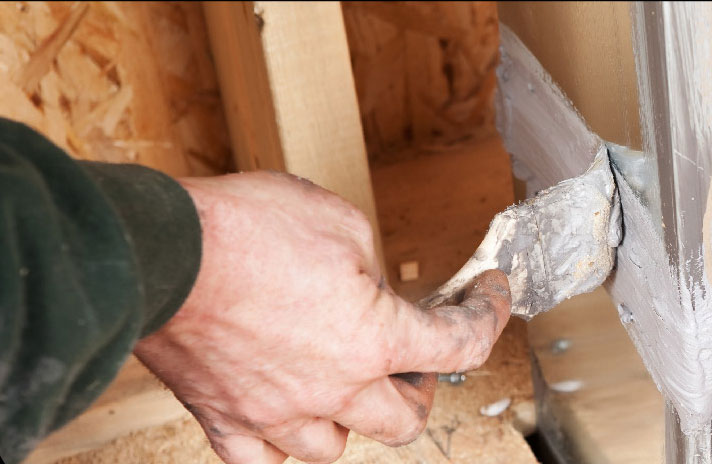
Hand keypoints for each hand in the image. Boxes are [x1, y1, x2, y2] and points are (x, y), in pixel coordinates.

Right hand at [134, 171, 510, 463]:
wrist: (156, 253)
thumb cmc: (243, 228)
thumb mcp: (337, 221)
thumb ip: (367, 264)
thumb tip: (366, 285)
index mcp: (374, 339)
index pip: (459, 345)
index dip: (489, 316)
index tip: (490, 296)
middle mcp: (333, 389)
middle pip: (405, 421)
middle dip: (419, 388)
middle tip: (412, 358)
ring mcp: (276, 413)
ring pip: (335, 448)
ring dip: (353, 419)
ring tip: (346, 386)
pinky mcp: (223, 417)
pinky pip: (262, 459)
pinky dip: (280, 444)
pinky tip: (284, 417)